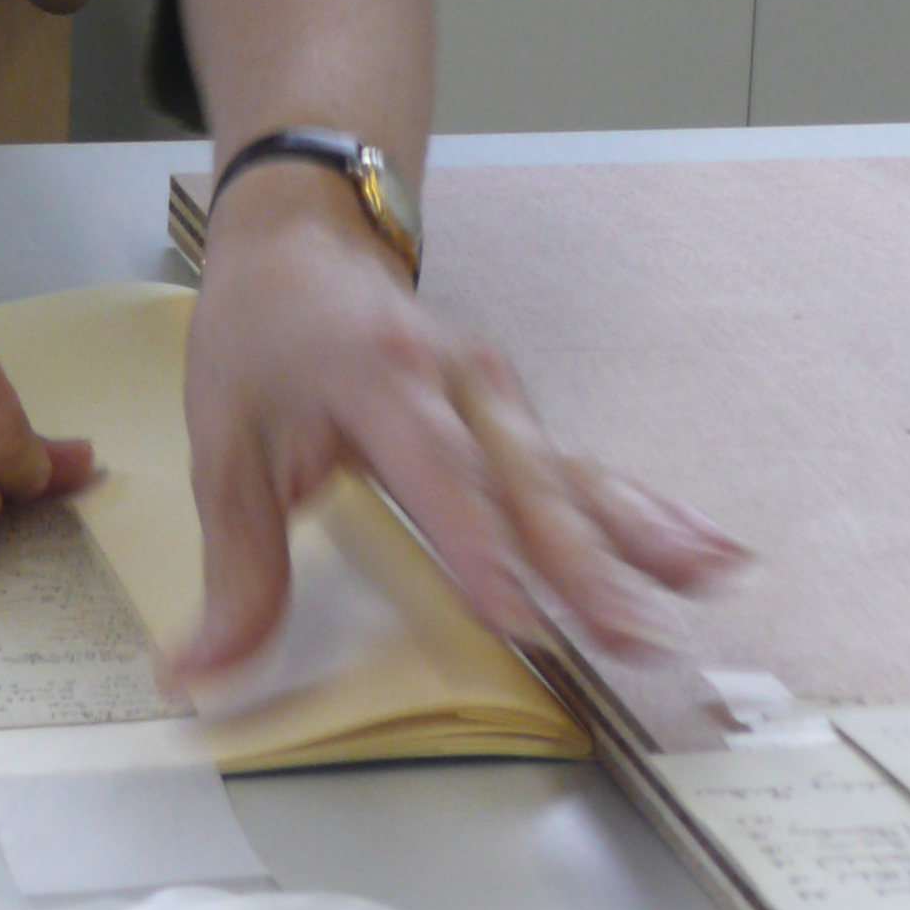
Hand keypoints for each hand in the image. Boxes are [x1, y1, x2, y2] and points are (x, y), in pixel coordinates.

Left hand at [167, 169, 748, 681]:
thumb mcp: (223, 440)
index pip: (435, 470)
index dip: (477, 545)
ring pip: (572, 474)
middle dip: (582, 563)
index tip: (521, 616)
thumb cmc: (259, 336)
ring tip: (710, 580)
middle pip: (523, 481)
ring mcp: (498, 394)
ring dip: (641, 535)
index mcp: (377, 376)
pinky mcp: (519, 415)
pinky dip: (648, 511)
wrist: (303, 236)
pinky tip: (711, 549)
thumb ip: (234, 564)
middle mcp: (455, 379)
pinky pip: (586, 469)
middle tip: (632, 636)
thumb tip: (199, 672)